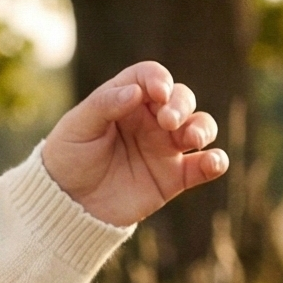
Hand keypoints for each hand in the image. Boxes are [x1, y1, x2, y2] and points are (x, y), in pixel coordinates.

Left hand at [40, 63, 228, 226]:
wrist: (67, 205)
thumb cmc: (68, 158)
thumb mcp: (77, 127)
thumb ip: (104, 105)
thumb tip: (136, 92)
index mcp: (126, 100)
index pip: (151, 77)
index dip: (159, 79)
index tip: (158, 93)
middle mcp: (150, 120)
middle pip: (181, 98)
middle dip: (181, 104)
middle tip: (167, 121)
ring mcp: (164, 148)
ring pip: (200, 126)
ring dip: (203, 127)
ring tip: (191, 138)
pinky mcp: (174, 177)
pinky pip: (203, 166)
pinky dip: (215, 161)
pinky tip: (213, 162)